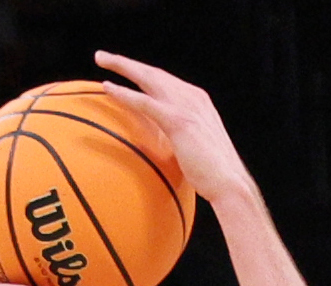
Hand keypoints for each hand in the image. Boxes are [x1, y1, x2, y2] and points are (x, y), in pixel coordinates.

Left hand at [95, 52, 255, 203]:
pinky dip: (125, 94)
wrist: (230, 184)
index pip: (165, 81)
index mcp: (196, 101)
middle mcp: (193, 97)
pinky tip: (108, 88)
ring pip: (148, 78)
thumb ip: (176, 138)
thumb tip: (160, 145)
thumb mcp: (192, 148)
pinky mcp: (179, 121)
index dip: (142, 73)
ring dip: (122, 67)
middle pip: (154, 73)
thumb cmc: (211, 174)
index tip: (123, 69)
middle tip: (102, 56)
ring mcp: (187, 107)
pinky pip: (145, 103)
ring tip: (100, 59)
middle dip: (126, 62)